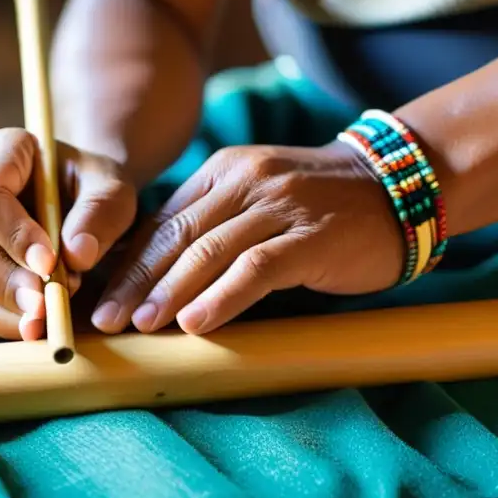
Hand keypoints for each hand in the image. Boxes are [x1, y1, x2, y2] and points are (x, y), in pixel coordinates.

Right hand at [0, 128, 136, 339]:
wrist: (80, 201)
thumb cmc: (93, 187)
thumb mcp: (113, 188)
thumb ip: (100, 211)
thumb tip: (77, 254)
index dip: (14, 235)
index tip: (49, 264)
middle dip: (11, 282)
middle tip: (48, 306)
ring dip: (7, 305)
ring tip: (48, 318)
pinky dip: (0, 321)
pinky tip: (33, 328)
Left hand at [91, 142, 403, 335]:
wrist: (397, 185)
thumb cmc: (322, 204)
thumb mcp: (261, 198)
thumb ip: (217, 223)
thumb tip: (159, 276)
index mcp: (226, 170)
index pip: (164, 219)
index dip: (128, 261)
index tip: (99, 296)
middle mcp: (247, 181)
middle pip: (177, 235)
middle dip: (135, 280)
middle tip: (103, 319)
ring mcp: (280, 206)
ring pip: (210, 250)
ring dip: (168, 292)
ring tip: (139, 327)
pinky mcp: (311, 236)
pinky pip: (257, 267)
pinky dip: (223, 296)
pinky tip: (197, 323)